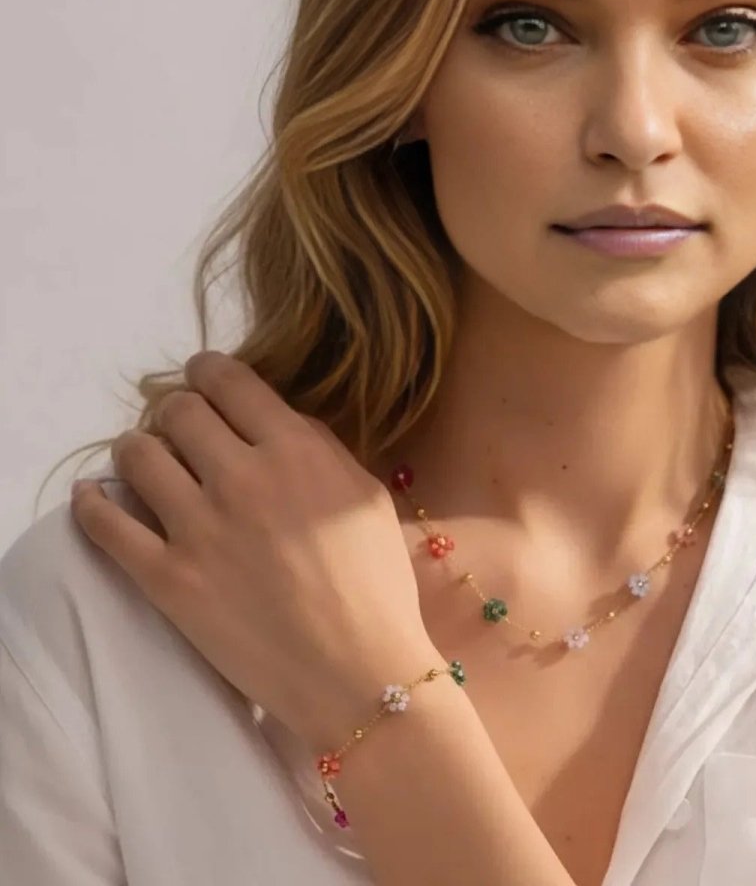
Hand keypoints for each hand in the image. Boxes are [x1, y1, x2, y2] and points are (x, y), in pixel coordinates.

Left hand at [71, 351, 435, 751]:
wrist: (357, 671)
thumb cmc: (376, 583)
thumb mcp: (365, 495)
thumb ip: (321, 448)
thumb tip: (275, 423)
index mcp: (295, 450)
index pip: (230, 379)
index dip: (210, 370)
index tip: (204, 378)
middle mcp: (241, 476)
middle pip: (179, 410)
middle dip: (176, 409)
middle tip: (181, 425)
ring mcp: (197, 528)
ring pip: (137, 455)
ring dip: (137, 447)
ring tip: (146, 458)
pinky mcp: (167, 579)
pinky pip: (106, 526)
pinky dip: (92, 503)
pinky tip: (93, 496)